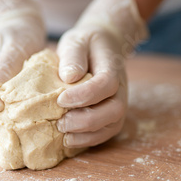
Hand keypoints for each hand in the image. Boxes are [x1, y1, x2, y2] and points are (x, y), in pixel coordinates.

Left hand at [56, 0, 147, 147]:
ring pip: (112, 126)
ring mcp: (118, 105)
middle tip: (60, 123)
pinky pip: (105, 133)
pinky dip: (89, 140)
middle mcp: (121, 89)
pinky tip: (68, 140)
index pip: (107, 84)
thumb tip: (69, 77)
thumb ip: (72, 55)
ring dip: (87, 134)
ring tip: (62, 134)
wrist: (103, 46)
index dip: (85, 95)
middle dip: (87, 121)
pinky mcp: (111, 116)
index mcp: (113, 68)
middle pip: (115, 110)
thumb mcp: (76, 40)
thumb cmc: (86, 44)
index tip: (60, 99)